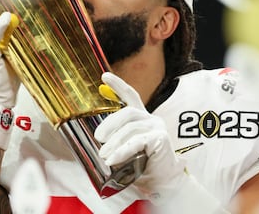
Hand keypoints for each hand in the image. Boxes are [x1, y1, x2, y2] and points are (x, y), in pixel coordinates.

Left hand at [94, 72, 185, 202]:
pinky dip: (122, 151)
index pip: (130, 95)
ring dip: (114, 143)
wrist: (162, 183)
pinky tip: (113, 160)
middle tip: (98, 138)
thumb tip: (96, 136)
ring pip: (130, 128)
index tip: (104, 76)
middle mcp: (150, 119)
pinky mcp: (160, 138)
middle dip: (109, 124)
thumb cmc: (142, 166)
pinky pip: (137, 141)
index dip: (117, 84)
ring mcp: (157, 127)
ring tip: (104, 156)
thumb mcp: (125, 148)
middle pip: (127, 112)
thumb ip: (115, 139)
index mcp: (141, 118)